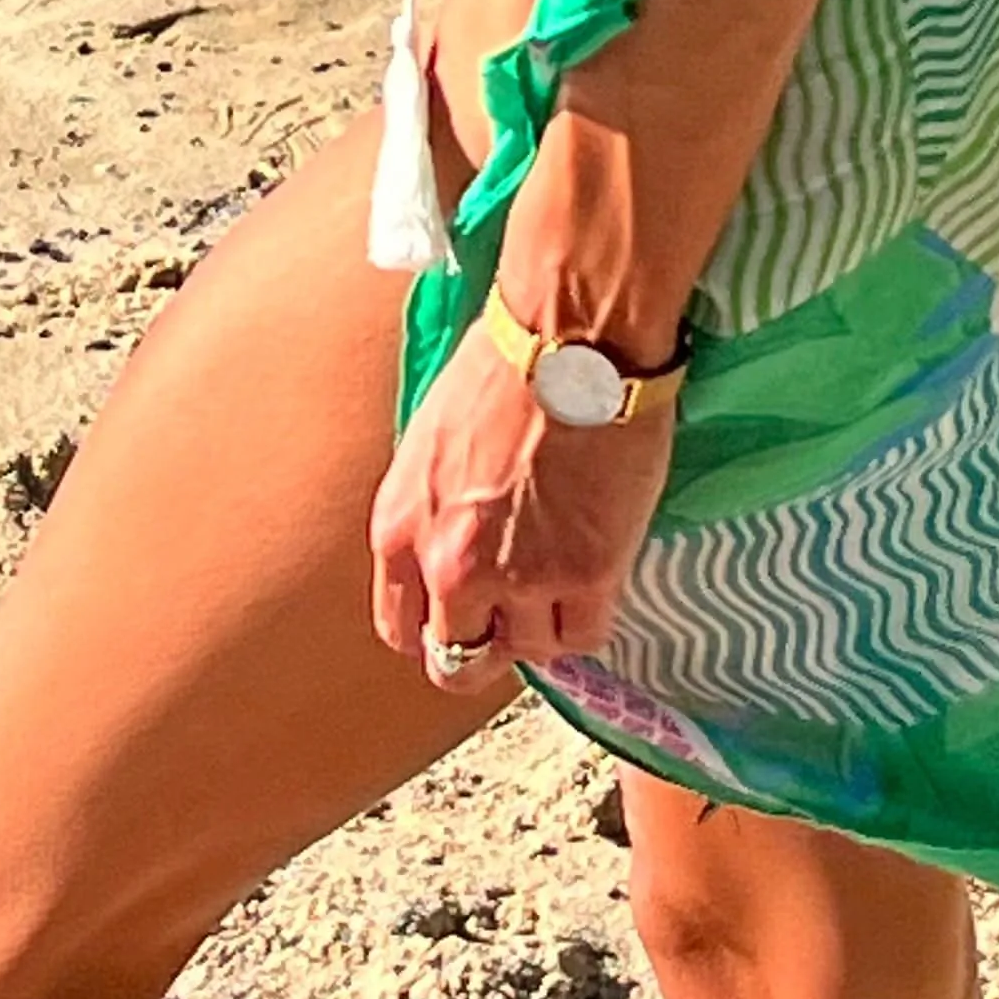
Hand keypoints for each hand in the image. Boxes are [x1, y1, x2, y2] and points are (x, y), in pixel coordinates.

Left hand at [370, 327, 674, 685]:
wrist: (571, 335)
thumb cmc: (504, 362)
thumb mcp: (432, 441)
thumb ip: (433, 511)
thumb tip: (452, 550)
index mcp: (399, 528)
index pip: (401, 629)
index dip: (439, 629)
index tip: (467, 616)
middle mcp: (449, 567)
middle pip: (456, 663)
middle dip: (489, 642)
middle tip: (521, 611)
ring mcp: (518, 577)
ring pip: (529, 651)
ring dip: (547, 621)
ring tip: (568, 569)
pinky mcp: (585, 575)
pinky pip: (585, 635)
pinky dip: (591, 613)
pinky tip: (599, 569)